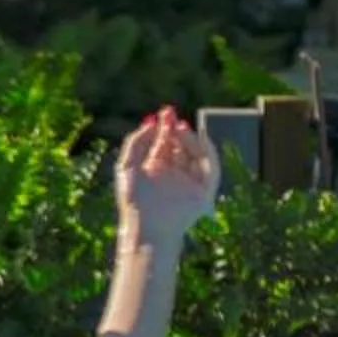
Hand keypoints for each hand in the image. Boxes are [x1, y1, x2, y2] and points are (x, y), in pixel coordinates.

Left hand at [117, 106, 219, 242]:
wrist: (146, 224)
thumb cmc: (134, 199)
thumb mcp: (127, 166)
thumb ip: (136, 143)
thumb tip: (151, 121)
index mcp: (156, 171)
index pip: (164, 144)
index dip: (165, 128)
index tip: (164, 112)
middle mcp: (174, 175)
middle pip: (180, 147)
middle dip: (177, 130)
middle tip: (172, 114)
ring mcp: (189, 183)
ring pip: (195, 155)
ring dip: (190, 139)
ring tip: (180, 127)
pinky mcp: (204, 192)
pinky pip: (210, 169)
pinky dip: (208, 152)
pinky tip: (200, 138)